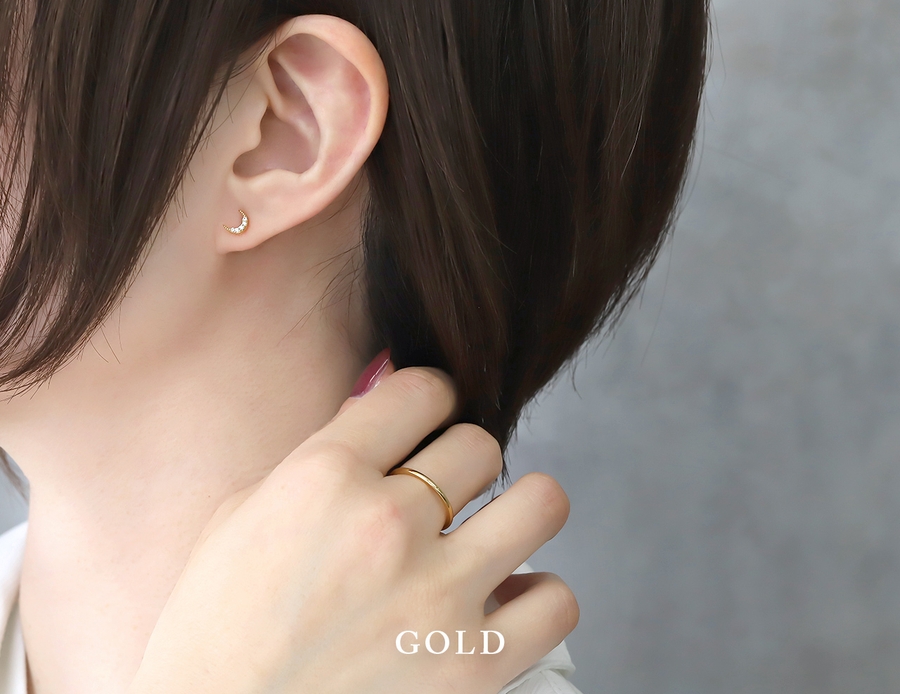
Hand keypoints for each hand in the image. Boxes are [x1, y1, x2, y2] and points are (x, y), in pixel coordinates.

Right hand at [128, 363, 577, 693]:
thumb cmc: (217, 626)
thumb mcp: (243, 511)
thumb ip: (321, 452)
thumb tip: (383, 405)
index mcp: (324, 474)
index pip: (425, 389)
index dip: (430, 399)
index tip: (427, 422)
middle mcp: (386, 524)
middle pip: (481, 444)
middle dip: (461, 463)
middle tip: (442, 494)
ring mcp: (435, 599)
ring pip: (541, 504)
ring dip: (519, 511)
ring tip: (494, 529)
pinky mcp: (472, 669)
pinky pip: (556, 602)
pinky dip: (536, 597)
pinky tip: (502, 599)